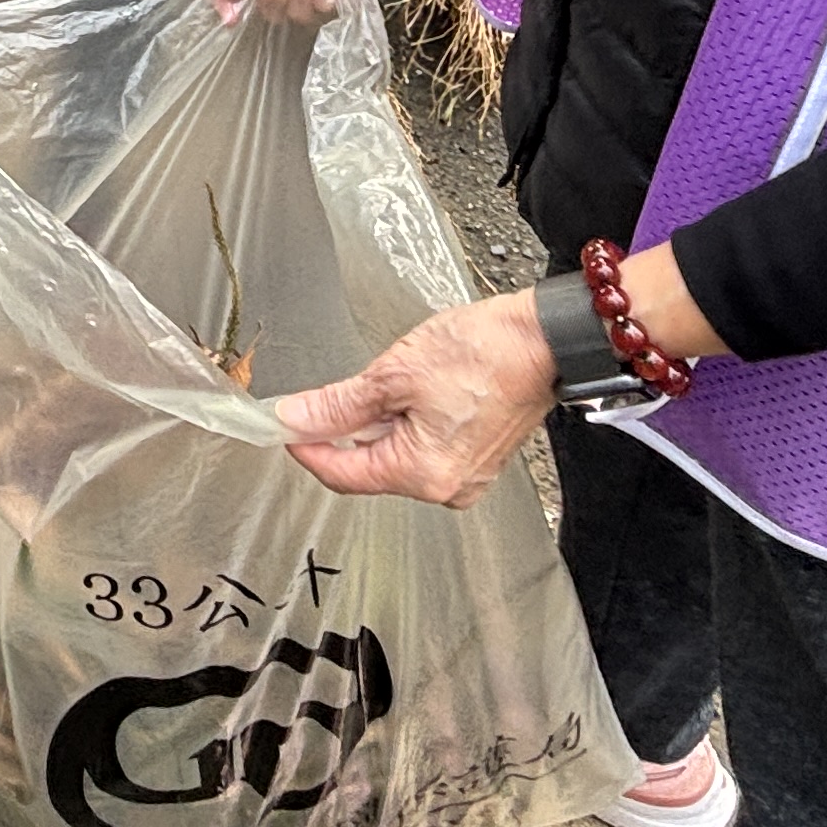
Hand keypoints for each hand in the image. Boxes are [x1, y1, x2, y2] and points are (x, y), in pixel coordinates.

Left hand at [275, 294, 557, 507]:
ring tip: (396, 381)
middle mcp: (446, 487)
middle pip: (368, 467)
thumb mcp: (394, 373)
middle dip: (347, 430)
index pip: (342, 474)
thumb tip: (295, 419)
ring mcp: (465, 477)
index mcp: (423, 474)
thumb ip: (338, 404)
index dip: (306, 447)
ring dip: (380, 424)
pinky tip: (416, 391)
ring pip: (396, 456)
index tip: (283, 425)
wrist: (542, 339)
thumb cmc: (483, 352)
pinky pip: (424, 449)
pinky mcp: (477, 460)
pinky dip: (407, 424)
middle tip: (337, 391)